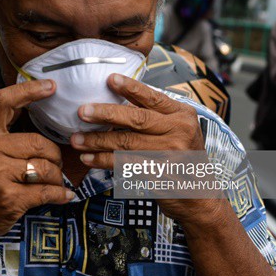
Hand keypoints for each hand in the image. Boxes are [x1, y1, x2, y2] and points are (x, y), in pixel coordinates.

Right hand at [0, 79, 74, 256]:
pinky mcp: (8, 198)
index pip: (4, 101)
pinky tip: (64, 195)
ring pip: (45, 167)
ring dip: (56, 175)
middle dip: (54, 154)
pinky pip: (46, 191)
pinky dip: (60, 194)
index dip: (30, 90)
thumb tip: (33, 103)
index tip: (51, 86)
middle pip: (37, 141)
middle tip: (55, 162)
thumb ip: (2, 129)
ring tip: (54, 180)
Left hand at [70, 73, 220, 223]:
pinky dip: (103, 161)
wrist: (199, 196)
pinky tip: (88, 158)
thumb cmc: (182, 158)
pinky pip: (124, 164)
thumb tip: (117, 100)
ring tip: (76, 139)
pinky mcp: (159, 174)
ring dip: (97, 141)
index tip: (110, 79)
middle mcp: (179, 131)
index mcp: (182, 115)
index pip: (153, 97)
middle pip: (136, 119)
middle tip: (82, 111)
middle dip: (105, 114)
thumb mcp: (178, 130)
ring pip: (126, 143)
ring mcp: (171, 154)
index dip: (131, 87)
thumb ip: (155, 116)